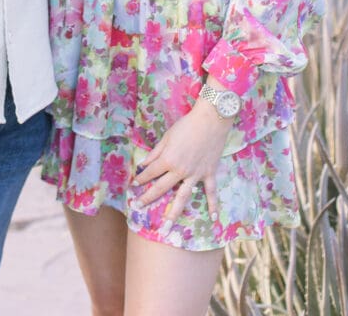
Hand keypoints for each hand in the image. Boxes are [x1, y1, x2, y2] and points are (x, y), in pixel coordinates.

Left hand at [134, 101, 232, 223]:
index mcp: (168, 160)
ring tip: (166, 228)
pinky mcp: (208, 174)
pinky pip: (210, 192)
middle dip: (148, 198)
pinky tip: (213, 219)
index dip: (141, 179)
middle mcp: (180, 171)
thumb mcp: (167, 137)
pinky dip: (213, 205)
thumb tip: (143, 164)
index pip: (150, 173)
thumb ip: (155, 153)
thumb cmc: (186, 125)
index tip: (134, 185)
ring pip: (183, 198)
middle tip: (138, 208)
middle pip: (161, 188)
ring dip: (173, 214)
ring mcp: (195, 175)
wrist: (210, 120)